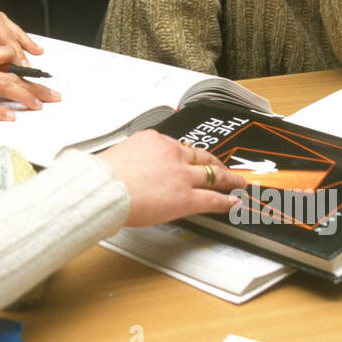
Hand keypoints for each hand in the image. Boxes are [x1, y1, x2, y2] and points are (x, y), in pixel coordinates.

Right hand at [96, 130, 246, 226]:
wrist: (103, 189)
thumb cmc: (103, 177)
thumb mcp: (118, 156)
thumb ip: (133, 159)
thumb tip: (133, 167)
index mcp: (153, 140)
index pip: (179, 146)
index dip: (190, 154)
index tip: (193, 158)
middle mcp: (171, 153)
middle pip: (201, 156)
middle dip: (214, 162)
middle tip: (222, 167)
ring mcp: (181, 175)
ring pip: (213, 175)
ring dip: (229, 179)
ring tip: (238, 182)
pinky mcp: (186, 197)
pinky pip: (213, 198)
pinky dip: (227, 200)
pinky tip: (233, 202)